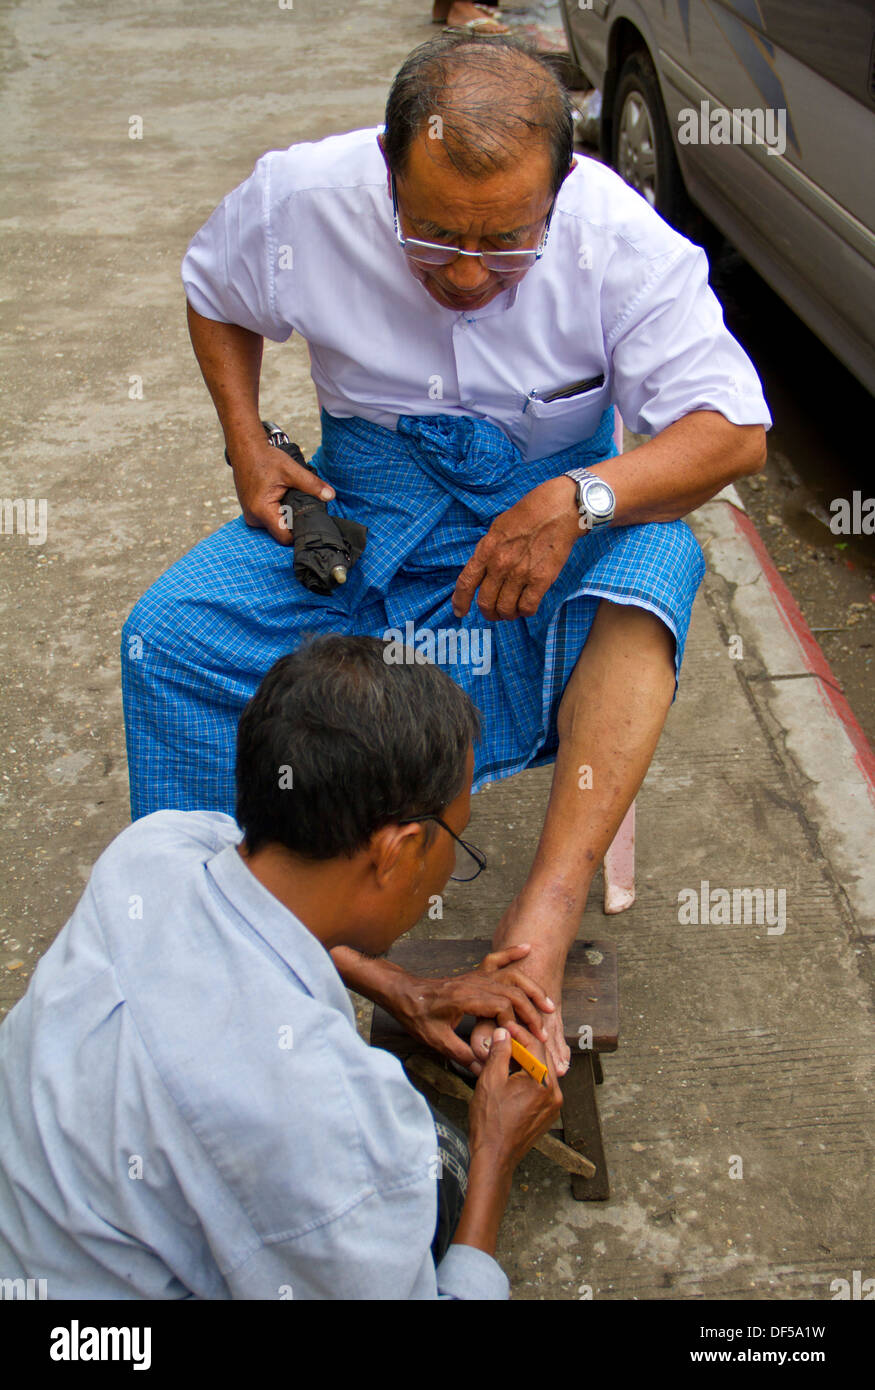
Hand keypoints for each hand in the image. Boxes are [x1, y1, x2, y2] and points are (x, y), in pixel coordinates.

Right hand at [227, 435, 335, 544]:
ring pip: (275, 526)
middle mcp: (253, 517)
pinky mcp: (251, 511)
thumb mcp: (291, 470)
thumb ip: (312, 485)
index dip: (299, 533)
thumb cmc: (265, 458)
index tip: (310, 522)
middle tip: (302, 506)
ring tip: (290, 499)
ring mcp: (251, 515)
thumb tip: (330, 495)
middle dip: (294, 523)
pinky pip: (269, 519)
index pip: (284, 537)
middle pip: (280, 533)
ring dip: (286, 516)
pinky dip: (278, 512)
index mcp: (261, 511)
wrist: (246, 449)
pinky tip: (282, 499)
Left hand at [388, 944, 554, 1072]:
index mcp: (464, 998)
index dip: (513, 1024)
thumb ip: (461, 1054)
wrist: (402, 993)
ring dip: (530, 989)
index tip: (520, 1040)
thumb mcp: (435, 1040)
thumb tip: (484, 1068)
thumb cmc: (416, 1015)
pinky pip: (496, 960)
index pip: (500, 1007)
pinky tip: (527, 949)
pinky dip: (512, 953)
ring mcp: (474, 976)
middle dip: (530, 1011)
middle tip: (543, 1031)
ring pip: (509, 977)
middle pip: (511, 992)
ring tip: (548, 1003)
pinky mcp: (474, 974)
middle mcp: (473, 983)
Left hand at [451, 475, 579, 621]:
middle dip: (488, 612)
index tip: (460, 612)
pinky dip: (525, 612)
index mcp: (486, 549)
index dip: (460, 601)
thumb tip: (481, 573)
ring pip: (505, 609)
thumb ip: (487, 552)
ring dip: (507, 614)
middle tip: (494, 613)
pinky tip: (527, 606)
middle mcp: (500, 564)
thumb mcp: (498, 529)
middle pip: (485, 602)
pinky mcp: (541, 580)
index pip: (466, 583)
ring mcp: (520, 573)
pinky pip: (527, 607)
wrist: (558, 509)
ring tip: (512, 610)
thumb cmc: (528, 515)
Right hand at [468, 1027, 562, 1171]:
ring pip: (543, 1073)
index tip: (506, 1026)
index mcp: (543, 1083)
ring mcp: (553, 1106)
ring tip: (508, 1053)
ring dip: (527, 1060)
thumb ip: (500, 1052)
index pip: (536, 1046)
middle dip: (525, 1044)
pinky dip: (530, 1077)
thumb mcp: (491, 1080)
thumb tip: (504, 1033)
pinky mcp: (547, 1115)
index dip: (520, 1032)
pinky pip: (542, 1088)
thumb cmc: (490, 1122)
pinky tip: (513, 1074)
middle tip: (507, 1035)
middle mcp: (554, 1094)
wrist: (494, 1157)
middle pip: (543, 1058)